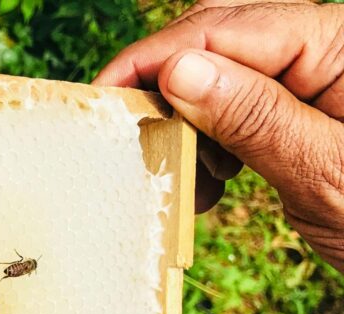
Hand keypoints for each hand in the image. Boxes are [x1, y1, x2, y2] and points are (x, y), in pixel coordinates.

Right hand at [93, 0, 343, 270]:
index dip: (155, 56)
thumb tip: (178, 69)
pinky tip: (211, 178)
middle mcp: (331, 43)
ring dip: (189, 117)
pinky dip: (214, 135)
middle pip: (221, 32)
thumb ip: (253, 115)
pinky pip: (244, 98)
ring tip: (186, 177)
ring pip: (225, 65)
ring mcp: (322, 70)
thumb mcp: (323, 172)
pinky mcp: (312, 101)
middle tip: (135, 137)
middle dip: (169, 83)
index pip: (226, 26)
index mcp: (342, 42)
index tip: (105, 97)